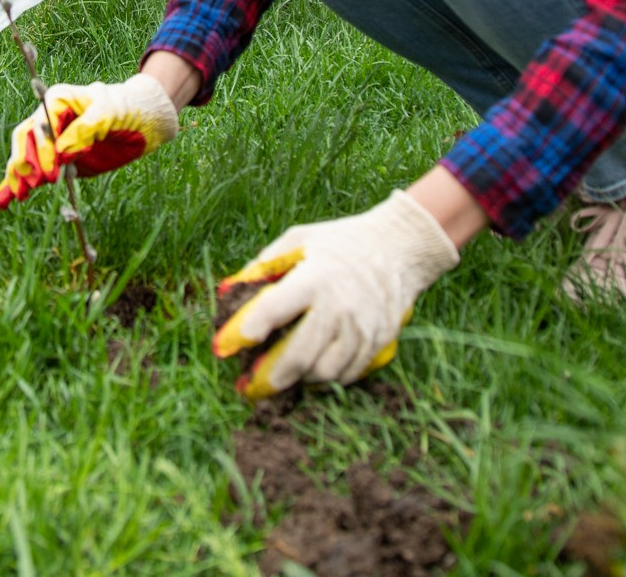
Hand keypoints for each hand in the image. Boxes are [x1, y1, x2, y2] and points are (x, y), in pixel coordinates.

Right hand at [0, 73, 179, 207]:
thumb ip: (85, 129)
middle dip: (24, 163)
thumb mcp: (110, 112)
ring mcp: (52, 142)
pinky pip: (35, 172)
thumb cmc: (127, 109)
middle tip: (30, 185)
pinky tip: (4, 200)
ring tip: (17, 196)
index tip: (51, 170)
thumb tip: (62, 152)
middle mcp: (49, 120)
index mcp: (58, 101)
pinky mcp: (58, 162)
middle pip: (25, 140)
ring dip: (19, 176)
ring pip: (25, 157)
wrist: (145, 121)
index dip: (42, 148)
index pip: (40, 125)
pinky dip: (19, 184)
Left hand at [212, 191, 460, 400]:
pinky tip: (312, 370)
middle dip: (268, 377)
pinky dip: (326, 377)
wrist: (400, 247)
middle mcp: (338, 308)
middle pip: (297, 356)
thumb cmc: (341, 242)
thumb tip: (232, 291)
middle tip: (250, 385)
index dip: (245, 332)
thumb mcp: (299, 239)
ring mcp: (361, 329)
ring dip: (298, 378)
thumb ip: (265, 265)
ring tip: (283, 373)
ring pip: (322, 372)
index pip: (273, 311)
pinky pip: (347, 374)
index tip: (225, 347)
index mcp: (314, 279)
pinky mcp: (378, 342)